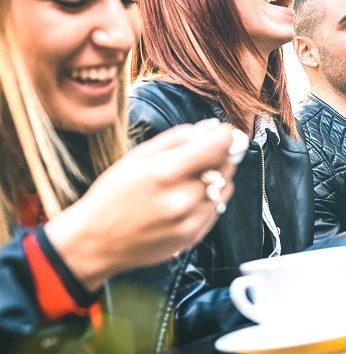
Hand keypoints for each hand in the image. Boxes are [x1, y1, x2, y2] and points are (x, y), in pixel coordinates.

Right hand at [44, 121, 236, 291]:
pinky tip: (185, 200)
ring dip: (216, 179)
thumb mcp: (137, 157)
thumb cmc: (112, 195)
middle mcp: (182, 198)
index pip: (218, 146)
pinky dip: (209, 199)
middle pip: (226, 166)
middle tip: (201, 157)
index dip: (225, 135)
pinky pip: (218, 208)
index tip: (223, 132)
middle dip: (219, 156)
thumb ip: (177, 139)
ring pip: (226, 187)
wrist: (96, 242)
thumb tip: (211, 127)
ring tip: (188, 181)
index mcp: (165, 172)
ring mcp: (191, 220)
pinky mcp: (195, 236)